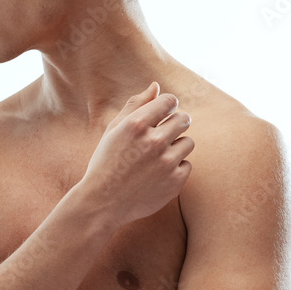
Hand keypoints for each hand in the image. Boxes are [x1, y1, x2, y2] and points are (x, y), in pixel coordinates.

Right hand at [80, 82, 193, 227]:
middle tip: (162, 135)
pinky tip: (157, 174)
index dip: (167, 106)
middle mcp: (154, 142)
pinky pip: (187, 165)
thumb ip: (136, 105)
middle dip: (175, 124)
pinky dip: (175, 168)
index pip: (169, 101)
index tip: (162, 114)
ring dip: (176, 146)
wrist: (103, 203)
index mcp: (136, 125)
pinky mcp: (175, 182)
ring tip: (156, 158)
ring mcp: (166, 163)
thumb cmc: (106, 162)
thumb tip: (157, 86)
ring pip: (188, 142)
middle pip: (183, 119)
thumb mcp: (114, 130)